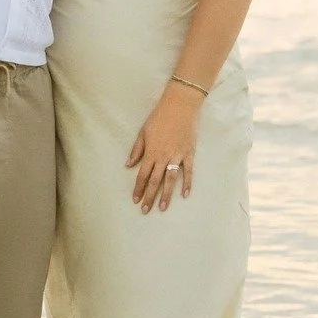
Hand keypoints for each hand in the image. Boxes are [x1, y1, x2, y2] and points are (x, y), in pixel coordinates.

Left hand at [126, 83, 201, 212]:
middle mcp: (163, 157)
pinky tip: (185, 194)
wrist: (180, 106)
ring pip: (170, 180)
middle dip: (149, 197)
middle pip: (155, 181)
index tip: (136, 200)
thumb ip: (136, 150)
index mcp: (151, 152)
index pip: (143, 175)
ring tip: (162, 208)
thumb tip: (128, 165)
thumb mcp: (143, 132)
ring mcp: (177, 156)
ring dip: (166, 195)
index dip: (139, 188)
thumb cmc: (159, 117)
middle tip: (146, 210)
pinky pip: (188, 171)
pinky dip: (187, 183)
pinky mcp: (189, 153)